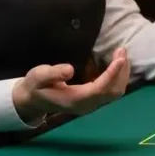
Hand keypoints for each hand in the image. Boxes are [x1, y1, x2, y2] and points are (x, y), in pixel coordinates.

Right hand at [12, 47, 130, 123]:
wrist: (32, 101)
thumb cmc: (35, 86)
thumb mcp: (38, 77)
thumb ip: (52, 74)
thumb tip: (70, 70)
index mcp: (75, 100)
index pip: (100, 88)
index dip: (112, 73)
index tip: (120, 58)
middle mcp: (87, 105)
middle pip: (113, 91)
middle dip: (121, 71)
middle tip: (122, 50)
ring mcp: (92, 105)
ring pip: (115, 92)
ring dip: (122, 73)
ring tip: (121, 54)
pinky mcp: (93, 101)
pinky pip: (112, 90)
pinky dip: (118, 77)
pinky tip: (117, 63)